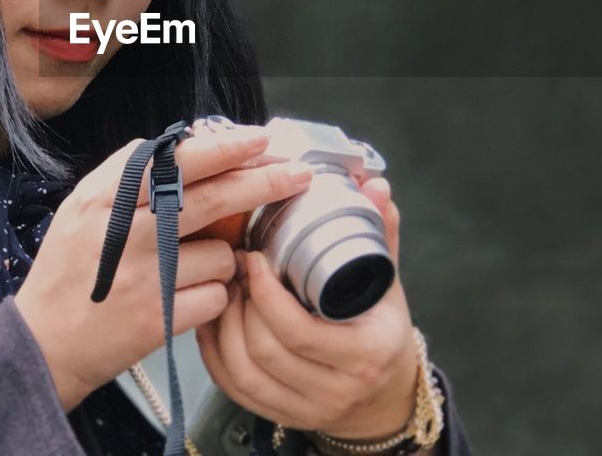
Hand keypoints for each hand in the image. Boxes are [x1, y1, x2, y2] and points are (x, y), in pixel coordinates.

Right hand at [14, 125, 315, 410]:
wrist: (43, 345)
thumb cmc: (68, 274)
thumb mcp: (81, 209)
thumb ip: (126, 175)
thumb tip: (185, 146)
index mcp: (106, 199)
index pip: (176, 160)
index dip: (226, 147)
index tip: (260, 139)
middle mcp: (127, 232)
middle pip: (214, 198)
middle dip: (266, 182)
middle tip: (297, 175)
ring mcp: (146, 277)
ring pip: (223, 253)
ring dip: (224, 259)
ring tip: (193, 268)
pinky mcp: (160, 318)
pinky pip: (218, 295)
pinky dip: (215, 296)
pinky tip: (190, 298)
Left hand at [196, 177, 419, 438]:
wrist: (385, 395)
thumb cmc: (382, 332)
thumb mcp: (386, 283)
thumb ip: (381, 234)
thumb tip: (376, 187)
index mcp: (367, 353)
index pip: (301, 330)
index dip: (266, 294)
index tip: (253, 258)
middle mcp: (337, 389)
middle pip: (266, 350)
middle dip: (239, 304)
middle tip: (232, 268)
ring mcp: (306, 408)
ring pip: (244, 372)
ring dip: (223, 327)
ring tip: (223, 290)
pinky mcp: (281, 415)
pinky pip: (234, 389)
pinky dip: (216, 354)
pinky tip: (214, 323)